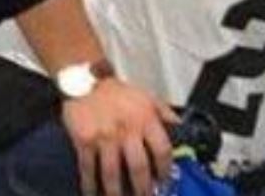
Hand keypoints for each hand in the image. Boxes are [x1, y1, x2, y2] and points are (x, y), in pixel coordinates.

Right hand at [61, 78, 179, 195]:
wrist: (87, 80)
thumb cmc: (118, 92)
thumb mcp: (148, 98)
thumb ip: (165, 114)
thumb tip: (180, 129)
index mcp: (146, 119)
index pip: (162, 150)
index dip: (164, 170)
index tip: (163, 181)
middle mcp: (127, 130)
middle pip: (138, 167)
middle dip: (143, 188)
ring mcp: (104, 137)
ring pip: (112, 173)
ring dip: (117, 193)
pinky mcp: (84, 141)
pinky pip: (88, 168)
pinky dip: (90, 185)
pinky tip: (92, 193)